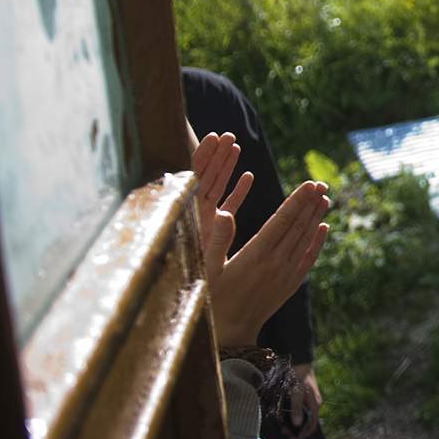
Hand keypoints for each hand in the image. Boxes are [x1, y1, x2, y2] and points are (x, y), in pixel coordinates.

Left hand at [190, 131, 251, 283]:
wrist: (193, 303)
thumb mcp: (205, 262)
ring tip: (234, 144)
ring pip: (215, 187)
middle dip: (216, 156)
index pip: (197, 180)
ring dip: (225, 166)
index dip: (205, 158)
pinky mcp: (214, 228)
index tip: (214, 137)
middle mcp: (195, 216)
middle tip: (227, 134)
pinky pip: (225, 203)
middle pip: (206, 178)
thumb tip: (224, 214)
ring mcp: (204, 220)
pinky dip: (235, 189)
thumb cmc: (198, 287)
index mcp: (192, 219)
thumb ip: (215, 238)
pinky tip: (246, 176)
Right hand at [212, 180, 330, 348]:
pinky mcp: (291, 284)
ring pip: (305, 239)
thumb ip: (217, 239)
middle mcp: (276, 262)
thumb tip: (224, 212)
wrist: (230, 332)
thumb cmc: (212, 298)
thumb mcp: (207, 268)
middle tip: (321, 183)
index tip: (309, 184)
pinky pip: (308, 258)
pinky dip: (317, 242)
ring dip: (316, 217)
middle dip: (310, 203)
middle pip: (298, 226)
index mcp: (256, 254)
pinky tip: (324, 227)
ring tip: (325, 198)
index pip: (282, 220)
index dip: (297, 200)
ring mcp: (286, 274)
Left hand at [284, 363, 321, 438]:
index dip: (302, 436)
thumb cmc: (298, 376)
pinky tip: (285, 418)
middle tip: (284, 434)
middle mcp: (314, 405)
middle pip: (307, 424)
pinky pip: (300, 413)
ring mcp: (309, 402)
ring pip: (303, 419)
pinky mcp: (304, 399)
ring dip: (294, 426)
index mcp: (314, 405)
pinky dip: (293, 418)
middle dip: (296, 432)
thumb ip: (297, 408)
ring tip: (283, 428)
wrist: (299, 362)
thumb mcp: (296, 392)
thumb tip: (297, 424)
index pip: (312, 426)